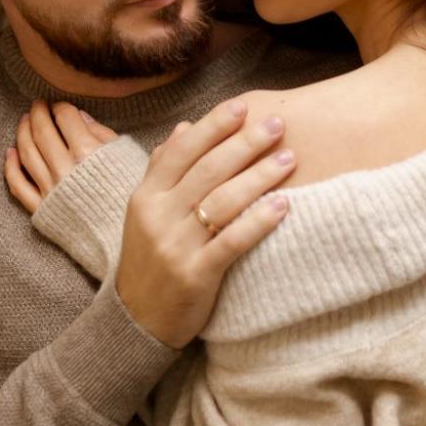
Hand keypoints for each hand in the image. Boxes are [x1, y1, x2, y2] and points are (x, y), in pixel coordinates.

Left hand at [5, 100, 119, 211]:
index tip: (59, 105)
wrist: (123, 238)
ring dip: (23, 132)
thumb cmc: (130, 196)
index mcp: (89, 153)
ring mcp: (50, 189)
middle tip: (37, 104)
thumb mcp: (127, 158)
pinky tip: (10, 153)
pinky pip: (18, 185)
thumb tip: (81, 117)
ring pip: (27, 153)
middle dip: (38, 113)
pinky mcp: (41, 209)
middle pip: (43, 131)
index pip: (66, 118)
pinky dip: (11, 166)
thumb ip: (103, 135)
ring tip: (24, 120)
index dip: (61, 107)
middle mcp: (65, 168)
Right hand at [115, 99, 297, 348]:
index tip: (243, 106)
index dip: (213, 125)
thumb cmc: (148, 258)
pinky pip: (232, 241)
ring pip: (223, 201)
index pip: (182, 150)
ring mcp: (176, 246)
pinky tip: (284, 205)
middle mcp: (158, 215)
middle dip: (245, 143)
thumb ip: (163, 169)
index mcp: (146, 195)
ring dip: (259, 177)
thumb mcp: (145, 211)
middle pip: (207, 170)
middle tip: (278, 125)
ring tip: (289, 160)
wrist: (135, 319)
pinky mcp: (195, 275)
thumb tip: (186, 126)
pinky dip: (259, 221)